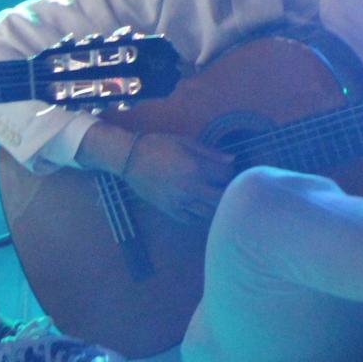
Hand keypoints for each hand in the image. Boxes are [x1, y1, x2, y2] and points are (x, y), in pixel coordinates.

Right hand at [120, 132, 235, 222]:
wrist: (130, 159)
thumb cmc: (158, 145)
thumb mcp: (185, 142)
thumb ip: (210, 153)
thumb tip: (232, 159)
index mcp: (196, 168)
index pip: (226, 176)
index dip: (231, 172)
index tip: (227, 170)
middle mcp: (191, 188)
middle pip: (221, 198)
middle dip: (227, 192)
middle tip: (224, 186)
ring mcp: (180, 202)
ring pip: (209, 212)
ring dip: (215, 206)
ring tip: (213, 197)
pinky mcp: (170, 210)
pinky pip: (191, 219)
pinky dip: (199, 215)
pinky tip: (199, 206)